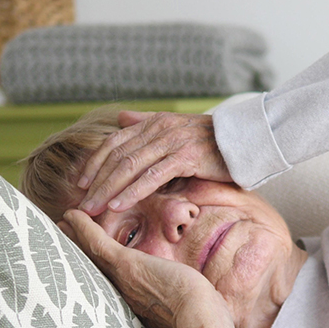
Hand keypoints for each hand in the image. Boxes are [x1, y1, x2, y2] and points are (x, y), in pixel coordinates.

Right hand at [61, 209, 247, 327]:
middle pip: (95, 267)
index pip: (115, 279)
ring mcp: (122, 278)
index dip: (101, 265)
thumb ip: (187, 301)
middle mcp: (124, 290)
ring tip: (63, 222)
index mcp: (138, 299)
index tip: (91, 257)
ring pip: (90, 253)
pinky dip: (83, 229)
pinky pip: (97, 243)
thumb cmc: (203, 316)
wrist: (201, 317)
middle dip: (80, 250)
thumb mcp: (190, 305)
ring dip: (75, 236)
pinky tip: (71, 215)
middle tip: (63, 234)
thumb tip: (206, 299)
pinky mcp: (126, 265)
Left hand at [77, 111, 230, 215]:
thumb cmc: (214, 140)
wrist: (248, 139)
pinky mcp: (185, 156)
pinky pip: (152, 176)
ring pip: (130, 166)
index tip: (80, 183)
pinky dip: (132, 191)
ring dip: (108, 190)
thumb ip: (147, 122)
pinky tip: (119, 205)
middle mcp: (159, 128)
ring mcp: (171, 141)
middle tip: (81, 205)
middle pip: (117, 156)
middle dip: (96, 182)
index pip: (115, 142)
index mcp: (154, 122)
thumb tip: (121, 118)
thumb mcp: (177, 127)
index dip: (95, 163)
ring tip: (93, 209)